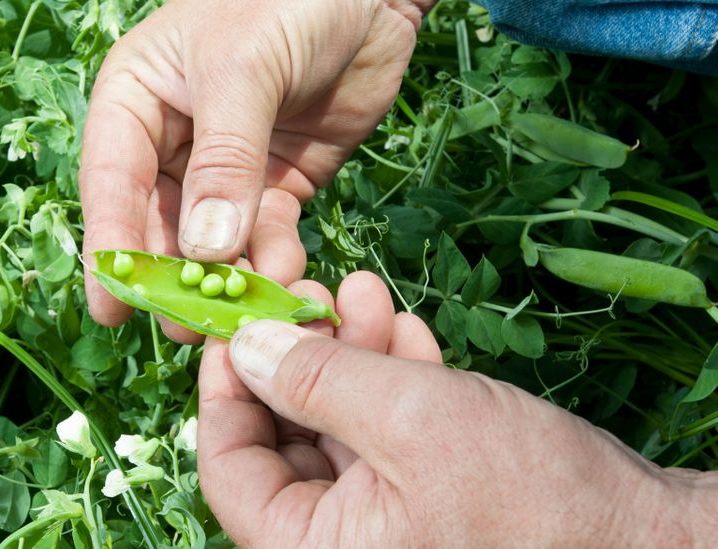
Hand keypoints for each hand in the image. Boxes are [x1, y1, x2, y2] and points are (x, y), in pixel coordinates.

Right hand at [80, 0, 429, 332]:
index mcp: (137, 101)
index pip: (113, 181)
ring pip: (212, 242)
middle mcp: (172, 141)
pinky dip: (273, 262)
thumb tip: (204, 253)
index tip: (111, 308)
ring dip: (227, 281)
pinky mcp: (276, 186)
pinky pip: (265, 236)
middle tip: (188, 328)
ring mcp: (226, 170)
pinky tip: (286, 280)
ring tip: (244, 318)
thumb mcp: (244, 70)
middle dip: (174, 278)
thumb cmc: (287, 1)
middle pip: (159, 224)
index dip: (111, 246)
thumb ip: (224, 160)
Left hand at [198, 272, 717, 546]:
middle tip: (312, 292)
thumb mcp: (410, 421)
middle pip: (284, 439)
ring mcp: (382, 524)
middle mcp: (337, 545)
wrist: (645, 539)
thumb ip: (317, 381)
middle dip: (302, 356)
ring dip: (350, 356)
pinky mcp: (423, 499)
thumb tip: (243, 345)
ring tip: (364, 293)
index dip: (226, 388)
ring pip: (336, 427)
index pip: (229, 467)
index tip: (236, 322)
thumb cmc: (532, 500)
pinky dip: (390, 382)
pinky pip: (384, 437)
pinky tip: (401, 329)